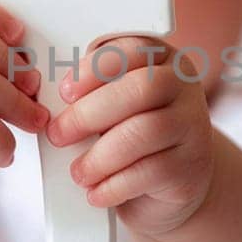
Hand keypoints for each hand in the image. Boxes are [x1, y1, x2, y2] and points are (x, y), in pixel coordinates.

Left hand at [47, 37, 217, 236]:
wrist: (170, 185)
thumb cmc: (130, 137)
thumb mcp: (111, 107)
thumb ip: (90, 95)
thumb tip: (47, 103)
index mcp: (161, 60)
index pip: (133, 50)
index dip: (95, 69)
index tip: (65, 92)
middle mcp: (184, 87)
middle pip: (141, 89)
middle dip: (90, 113)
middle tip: (59, 135)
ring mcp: (193, 127)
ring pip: (146, 132)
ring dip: (100, 156)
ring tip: (79, 172)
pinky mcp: (191, 167)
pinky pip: (151, 172)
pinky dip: (114, 185)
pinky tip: (97, 192)